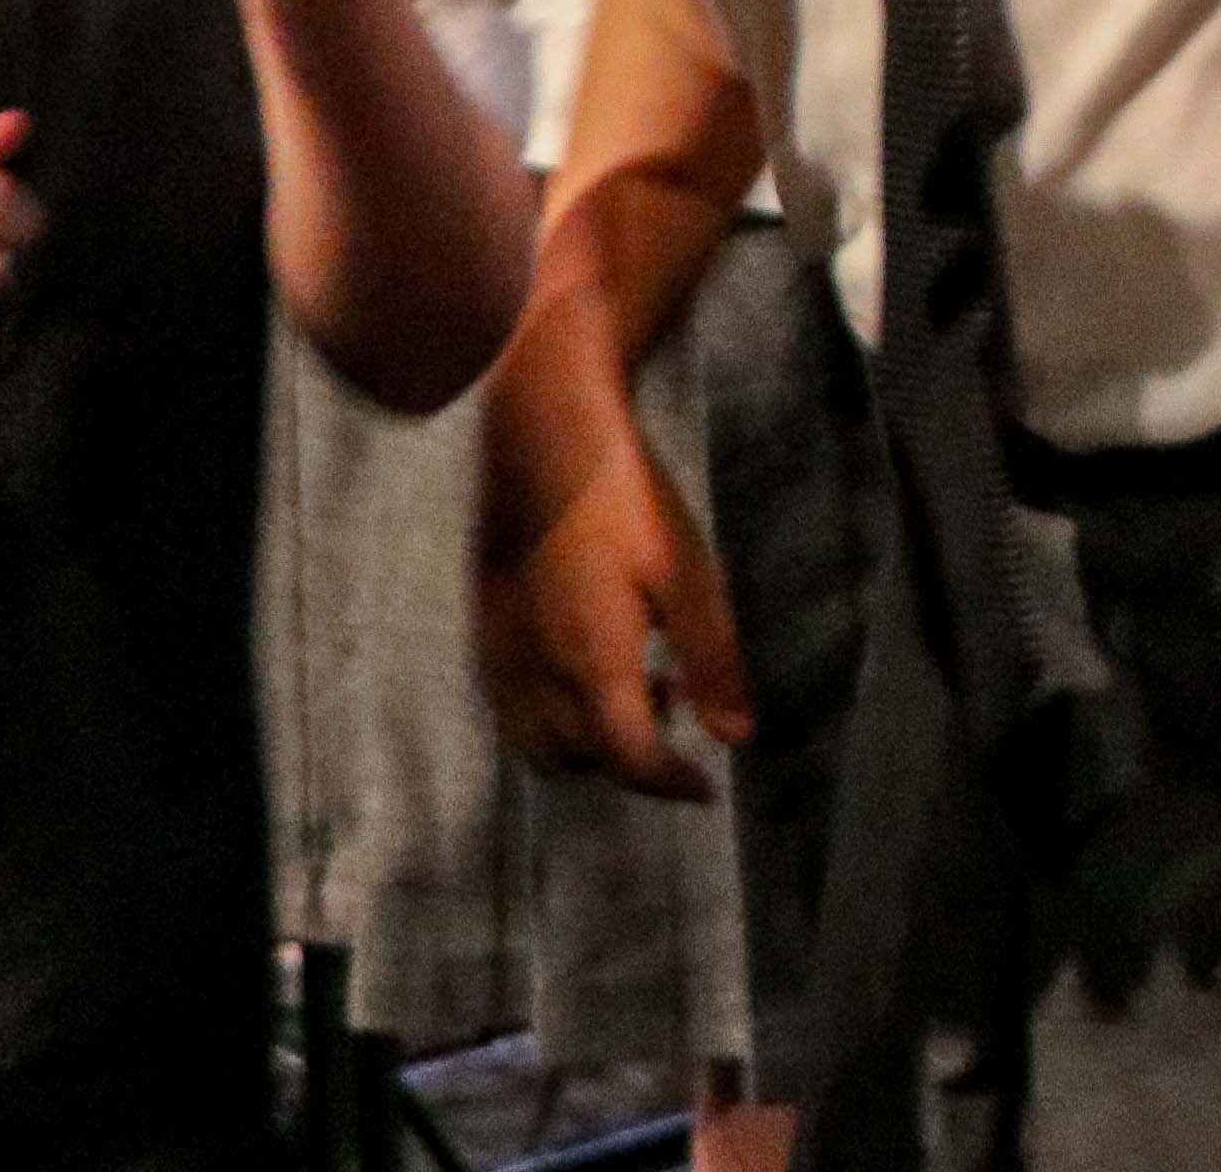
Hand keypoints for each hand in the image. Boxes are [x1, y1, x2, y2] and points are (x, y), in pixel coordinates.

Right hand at [474, 316, 751, 796]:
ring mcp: (500, 650)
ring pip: (535, 742)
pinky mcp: (484, 625)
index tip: (704, 789)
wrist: (544, 431)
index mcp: (591, 661)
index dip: (670, 786)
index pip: (628, 758)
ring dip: (587, 741)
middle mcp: (535, 669)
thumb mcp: (689, 575)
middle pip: (580, 759)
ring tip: (640, 681)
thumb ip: (712, 660)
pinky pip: (510, 706)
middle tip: (679, 707)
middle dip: (631, 757)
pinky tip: (589, 659)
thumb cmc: (626, 498)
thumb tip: (736, 736)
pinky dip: (551, 714)